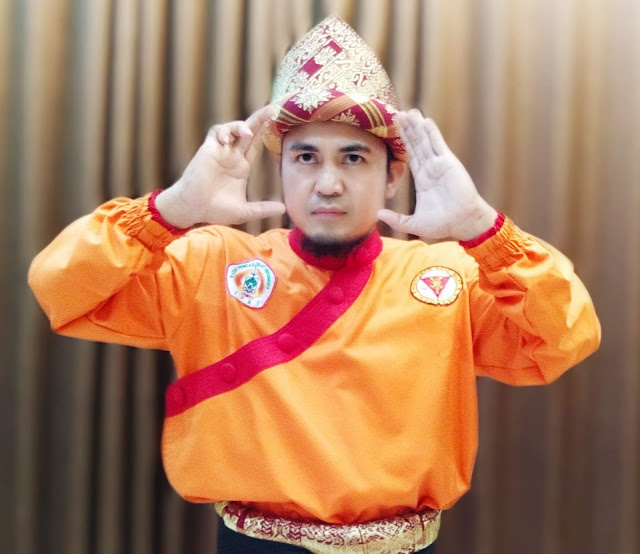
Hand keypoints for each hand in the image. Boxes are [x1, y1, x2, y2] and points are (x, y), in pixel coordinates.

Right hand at [155, 105, 285, 227]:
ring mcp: (220, 152)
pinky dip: (222, 131)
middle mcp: (232, 156)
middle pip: (248, 132)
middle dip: (260, 119)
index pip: (256, 145)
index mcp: (242, 167)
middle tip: (273, 109)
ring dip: (241, 126)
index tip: (278, 123)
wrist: (192, 208)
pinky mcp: (208, 150)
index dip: (265, 133)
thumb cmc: (215, 210)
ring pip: (232, 129)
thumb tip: (283, 208)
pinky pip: (216, 132)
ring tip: (247, 133)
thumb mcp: (244, 211)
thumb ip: (263, 208)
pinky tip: (225, 140)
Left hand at [378, 110, 496, 240]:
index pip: (411, 157)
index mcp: (423, 181)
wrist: (463, 222)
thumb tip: (378, 214)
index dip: (404, 143)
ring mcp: (440, 165)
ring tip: (409, 112)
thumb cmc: (443, 224)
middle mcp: (431, 170)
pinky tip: (425, 121)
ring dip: (417, 127)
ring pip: (425, 141)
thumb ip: (397, 219)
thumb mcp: (414, 224)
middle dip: (408, 129)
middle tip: (398, 113)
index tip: (396, 131)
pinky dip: (432, 132)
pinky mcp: (449, 163)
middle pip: (417, 145)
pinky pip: (438, 145)